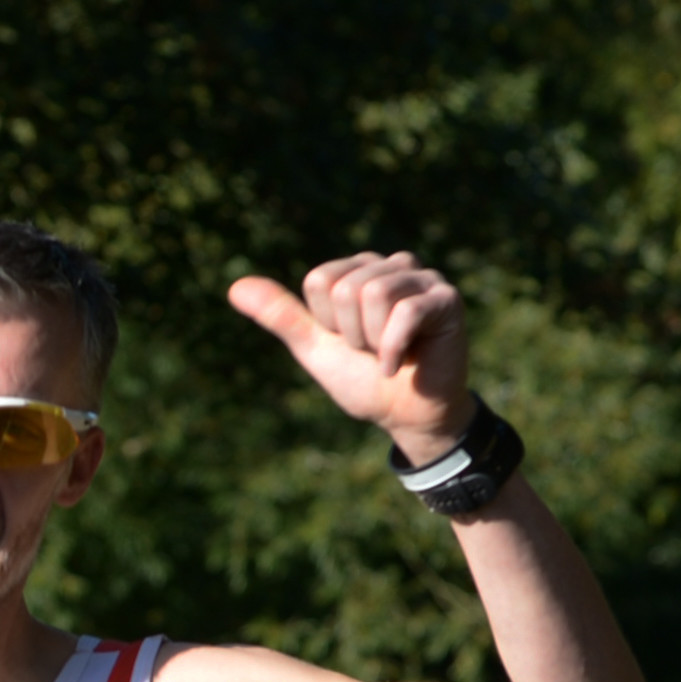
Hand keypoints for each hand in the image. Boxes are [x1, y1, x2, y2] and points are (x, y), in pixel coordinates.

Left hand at [226, 252, 474, 461]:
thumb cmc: (363, 380)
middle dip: (352, 334)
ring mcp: (422, 278)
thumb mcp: (314, 347)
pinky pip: (406, 312)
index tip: (349, 343)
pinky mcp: (447, 299)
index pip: (319, 281)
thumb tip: (234, 286)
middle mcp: (392, 265)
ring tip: (390, 353)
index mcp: (358, 270)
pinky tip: (402, 364)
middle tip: (373, 351)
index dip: (327, 323)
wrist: (407, 416)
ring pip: (374, 296)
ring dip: (374, 342)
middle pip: (345, 289)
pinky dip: (393, 349)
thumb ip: (281, 315)